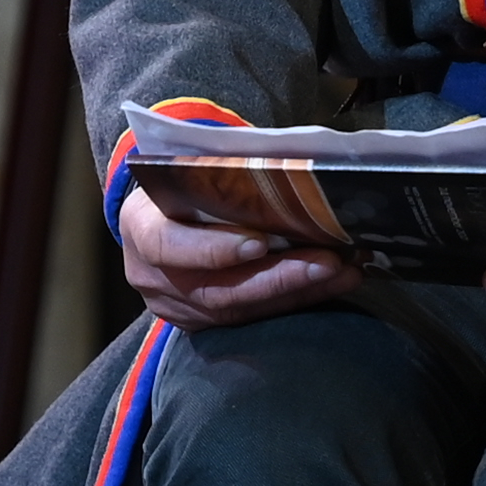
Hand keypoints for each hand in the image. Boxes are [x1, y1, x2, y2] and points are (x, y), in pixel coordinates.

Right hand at [118, 188, 353, 328]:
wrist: (158, 214)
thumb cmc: (184, 181)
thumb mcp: (189, 168)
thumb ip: (223, 172)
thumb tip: (287, 163)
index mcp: (141, 230)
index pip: (170, 246)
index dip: (215, 249)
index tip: (261, 243)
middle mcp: (152, 277)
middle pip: (217, 290)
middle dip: (278, 278)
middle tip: (328, 262)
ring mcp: (177, 307)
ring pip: (241, 310)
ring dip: (298, 292)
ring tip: (344, 272)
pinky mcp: (202, 323)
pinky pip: (252, 318)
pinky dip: (295, 301)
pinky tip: (333, 284)